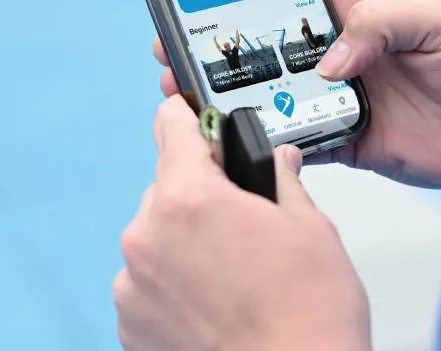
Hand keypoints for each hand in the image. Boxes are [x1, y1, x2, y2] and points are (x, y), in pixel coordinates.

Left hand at [115, 98, 370, 350]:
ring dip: (186, 242)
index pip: (172, 126)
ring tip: (234, 272)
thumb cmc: (307, 315)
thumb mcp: (308, 225)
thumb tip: (275, 160)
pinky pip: (148, 283)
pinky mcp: (131, 325)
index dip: (190, 117)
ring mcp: (134, 286)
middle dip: (202, 194)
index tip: (195, 116)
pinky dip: (174, 284)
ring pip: (157, 236)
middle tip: (244, 220)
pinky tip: (215, 300)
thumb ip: (278, 178)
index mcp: (189, 198)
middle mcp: (148, 237)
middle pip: (168, 187)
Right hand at [153, 0, 440, 191]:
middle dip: (215, 32)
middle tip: (170, 40)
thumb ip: (383, 23)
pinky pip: (291, 135)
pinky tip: (231, 138)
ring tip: (184, 89)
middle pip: (263, 30)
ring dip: (228, 87)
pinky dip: (262, 139)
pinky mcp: (343, 136)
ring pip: (266, 83)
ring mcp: (336, 89)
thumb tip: (331, 59)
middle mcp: (340, 40)